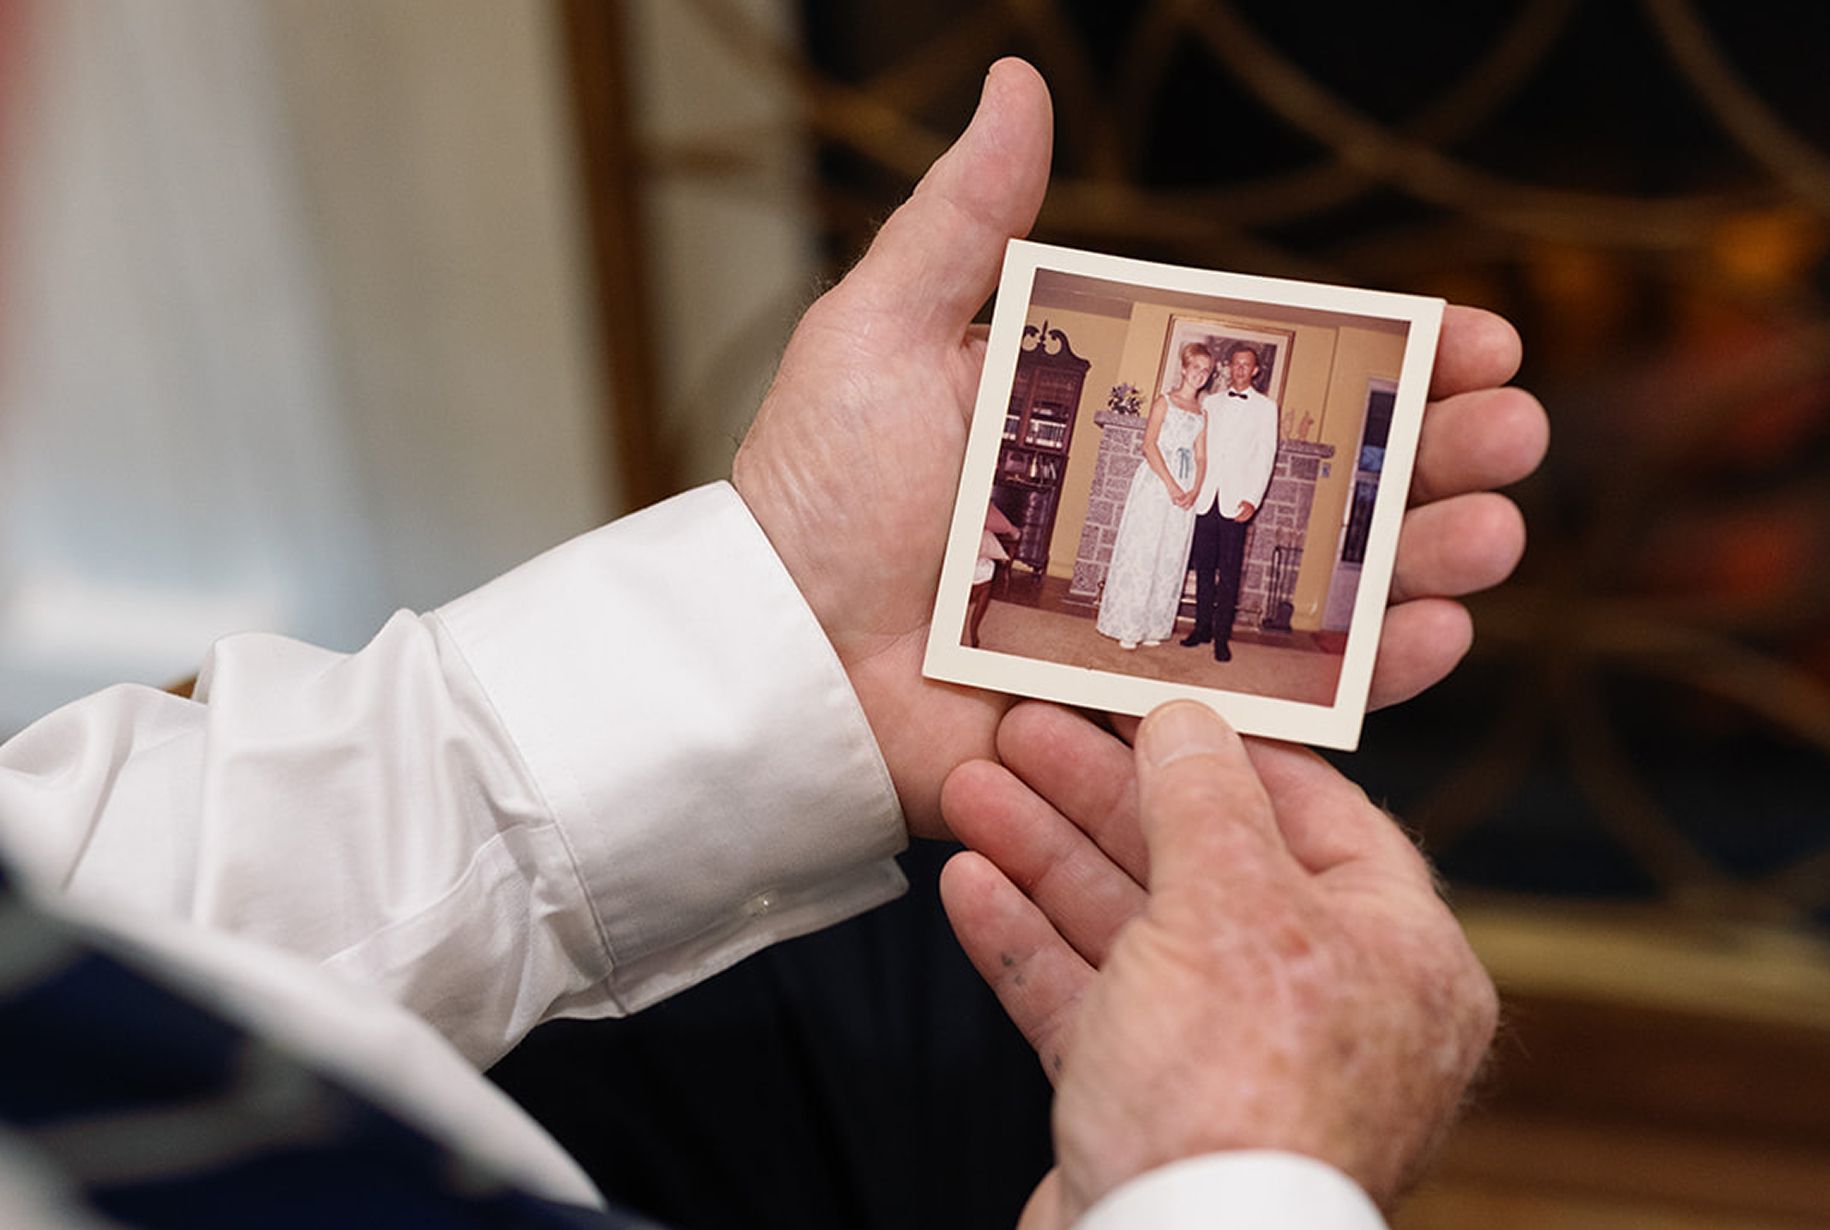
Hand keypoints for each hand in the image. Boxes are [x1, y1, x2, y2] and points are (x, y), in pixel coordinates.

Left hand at [734, 59, 1545, 836]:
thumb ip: (965, 219)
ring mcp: (1156, 615)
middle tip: (1514, 433)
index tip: (1472, 335)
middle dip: (1431, 455)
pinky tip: (1435, 634)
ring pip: (1324, 585)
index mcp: (1111, 418)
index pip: (1275, 375)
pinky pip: (1276, 695)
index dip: (1380, 355)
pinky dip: (1364, 673)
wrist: (771, 648)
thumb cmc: (816, 488)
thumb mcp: (883, 330)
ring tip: (1495, 534)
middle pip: (1322, 478)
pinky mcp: (1145, 710)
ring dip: (1423, 559)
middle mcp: (1150, 513)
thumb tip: (1018, 79)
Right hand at [939, 701, 1496, 1224]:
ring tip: (971, 792)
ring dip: (1049, 860)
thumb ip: (1206, 801)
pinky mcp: (1153, 1110)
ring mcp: (1233, 1060)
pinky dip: (1030, 946)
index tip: (1150, 697)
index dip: (1228, 748)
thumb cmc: (1237, 1097)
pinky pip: (1091, 1005)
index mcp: (1397, 954)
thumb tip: (1193, 721)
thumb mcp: (1230, 908)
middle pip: (1205, 866)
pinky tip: (969, 887)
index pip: (1318, 814)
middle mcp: (1325, 1006)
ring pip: (1134, 931)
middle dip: (1104, 799)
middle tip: (1027, 732)